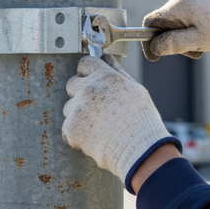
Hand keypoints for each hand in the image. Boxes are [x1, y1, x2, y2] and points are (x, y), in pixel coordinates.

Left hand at [62, 55, 179, 192]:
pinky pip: (67, 128)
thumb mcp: (135, 89)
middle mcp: (89, 89)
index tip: (92, 82)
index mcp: (105, 76)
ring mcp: (78, 108)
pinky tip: (93, 139)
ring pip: (69, 108)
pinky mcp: (72, 128)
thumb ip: (117, 72)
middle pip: (72, 84)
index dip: (88, 73)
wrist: (140, 150)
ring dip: (78, 115)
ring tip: (98, 127)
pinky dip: (76, 135)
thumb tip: (106, 58)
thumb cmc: (142, 120)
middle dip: (80, 94)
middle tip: (96, 108)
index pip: (84, 64)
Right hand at [142, 0, 209, 61]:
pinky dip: (194, 26)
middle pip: (165, 22)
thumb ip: (174, 44)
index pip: (151, 21)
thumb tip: (154, 47)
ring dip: (186, 34)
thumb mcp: (200, 41)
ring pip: (178, 19)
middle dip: (175, 39)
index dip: (149, 41)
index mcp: (179, 4)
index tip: (155, 57)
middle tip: (195, 52)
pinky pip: (189, 13)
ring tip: (207, 42)